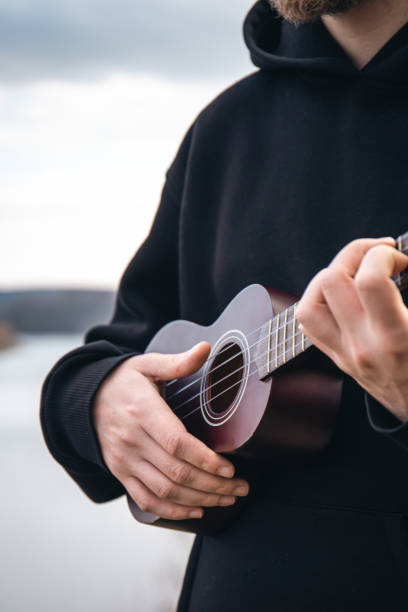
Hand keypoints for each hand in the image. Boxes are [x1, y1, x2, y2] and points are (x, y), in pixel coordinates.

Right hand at [92, 342, 249, 519]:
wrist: (86, 399)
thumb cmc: (124, 381)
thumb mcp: (147, 365)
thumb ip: (177, 362)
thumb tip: (206, 348)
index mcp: (143, 412)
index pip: (177, 443)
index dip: (205, 460)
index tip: (230, 468)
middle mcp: (132, 440)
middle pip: (176, 472)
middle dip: (213, 485)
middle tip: (241, 487)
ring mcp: (125, 460)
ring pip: (165, 490)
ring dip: (200, 499)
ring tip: (228, 498)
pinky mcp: (121, 473)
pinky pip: (146, 500)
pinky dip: (172, 510)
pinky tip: (197, 509)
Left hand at [295, 237, 407, 421]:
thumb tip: (405, 263)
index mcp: (395, 337)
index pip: (370, 280)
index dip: (382, 254)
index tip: (399, 258)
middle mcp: (362, 345)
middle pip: (331, 281)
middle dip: (354, 254)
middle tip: (378, 256)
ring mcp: (344, 353)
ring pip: (308, 304)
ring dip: (328, 278)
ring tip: (355, 272)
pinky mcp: (337, 358)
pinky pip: (308, 325)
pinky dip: (319, 302)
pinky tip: (344, 296)